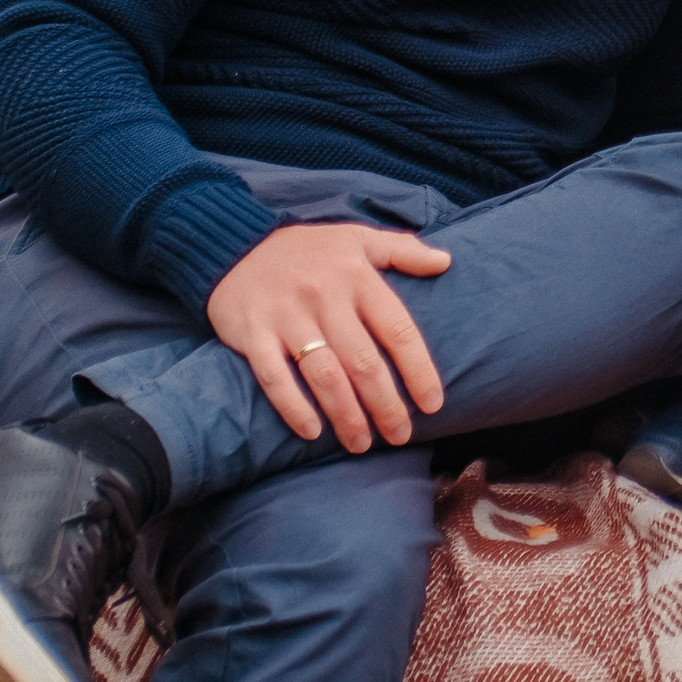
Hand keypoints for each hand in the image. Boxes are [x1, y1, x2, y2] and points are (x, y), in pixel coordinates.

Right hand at [204, 223, 451, 451]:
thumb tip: (446, 261)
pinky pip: (275, 377)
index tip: (432, 404)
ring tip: (361, 443)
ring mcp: (286, 315)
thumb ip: (402, 251)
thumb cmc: (307, 249)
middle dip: (385, 405)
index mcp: (356, 275)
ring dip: (346, 415)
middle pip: (363, 362)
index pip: (397, 329)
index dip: (418, 370)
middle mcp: (324, 296)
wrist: (235, 241)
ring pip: (324, 375)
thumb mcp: (357, 238)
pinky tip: (312, 432)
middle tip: (399, 436)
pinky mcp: (253, 333)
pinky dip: (294, 407)